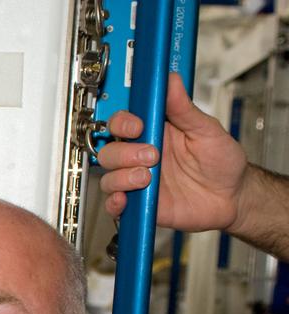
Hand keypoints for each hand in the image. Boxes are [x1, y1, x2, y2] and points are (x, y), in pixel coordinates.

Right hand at [98, 72, 246, 231]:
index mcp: (155, 134)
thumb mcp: (207, 130)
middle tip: (152, 156)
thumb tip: (171, 80)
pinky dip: (114, 203)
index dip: (123, 123)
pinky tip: (126, 199)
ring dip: (122, 177)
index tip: (138, 127)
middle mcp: (141, 157)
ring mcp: (138, 181)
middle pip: (110, 150)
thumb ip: (184, 108)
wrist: (232, 197)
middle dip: (124, 153)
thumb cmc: (222, 162)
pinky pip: (113, 205)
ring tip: (146, 178)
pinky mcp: (139, 204)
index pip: (122, 122)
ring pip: (108, 178)